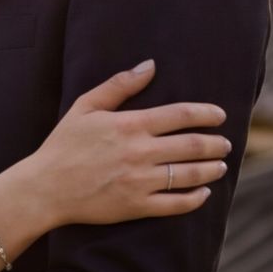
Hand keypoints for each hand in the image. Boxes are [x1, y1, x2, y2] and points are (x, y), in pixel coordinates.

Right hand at [10, 59, 228, 232]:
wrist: (45, 188)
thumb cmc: (63, 144)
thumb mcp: (86, 106)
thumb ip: (120, 85)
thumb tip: (150, 65)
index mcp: (130, 125)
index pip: (180, 115)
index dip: (206, 114)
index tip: (220, 116)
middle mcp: (140, 152)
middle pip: (192, 145)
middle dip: (216, 144)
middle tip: (226, 144)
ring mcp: (140, 181)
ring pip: (189, 175)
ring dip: (212, 169)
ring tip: (221, 166)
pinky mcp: (136, 206)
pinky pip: (175, 204)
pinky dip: (195, 199)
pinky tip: (204, 193)